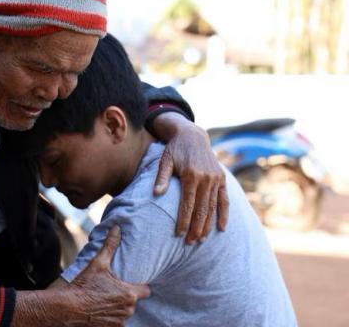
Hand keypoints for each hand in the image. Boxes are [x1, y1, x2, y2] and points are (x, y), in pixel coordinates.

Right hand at [12, 225, 149, 326]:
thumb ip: (110, 245)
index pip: (146, 290)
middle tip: (112, 288)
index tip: (131, 282)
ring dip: (118, 307)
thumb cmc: (85, 285)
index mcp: (129, 293)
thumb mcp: (98, 263)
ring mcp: (120, 321)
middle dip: (125, 295)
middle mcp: (128, 309)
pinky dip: (111, 316)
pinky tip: (100, 309)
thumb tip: (117, 228)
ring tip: (105, 299)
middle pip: (134, 301)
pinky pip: (116, 321)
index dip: (140, 285)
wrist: (69, 307)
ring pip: (125, 311)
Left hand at [153, 115, 228, 242]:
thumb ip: (161, 178)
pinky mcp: (222, 179)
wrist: (192, 136)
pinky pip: (224, 200)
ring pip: (213, 207)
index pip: (187, 204)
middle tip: (190, 243)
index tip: (179, 234)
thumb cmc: (174, 150)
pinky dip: (224, 214)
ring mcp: (216, 179)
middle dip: (196, 228)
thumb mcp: (165, 160)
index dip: (184, 221)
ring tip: (202, 240)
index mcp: (191, 175)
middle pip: (201, 209)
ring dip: (208, 225)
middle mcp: (206, 178)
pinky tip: (222, 228)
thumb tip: (155, 194)